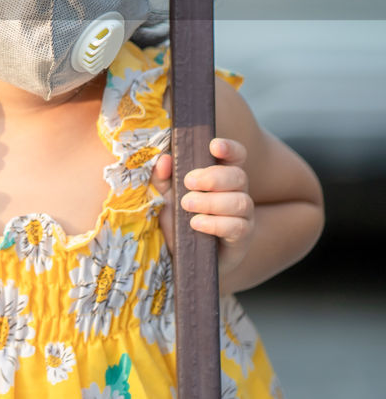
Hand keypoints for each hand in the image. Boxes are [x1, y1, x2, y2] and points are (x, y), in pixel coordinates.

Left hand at [150, 138, 253, 277]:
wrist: (185, 260)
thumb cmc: (179, 222)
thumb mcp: (166, 197)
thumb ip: (163, 178)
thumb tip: (163, 159)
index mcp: (221, 177)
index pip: (235, 157)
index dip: (230, 148)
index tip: (214, 145)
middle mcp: (237, 193)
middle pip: (239, 176)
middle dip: (213, 177)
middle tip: (189, 183)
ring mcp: (243, 216)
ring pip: (241, 202)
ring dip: (212, 202)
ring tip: (187, 205)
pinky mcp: (242, 239)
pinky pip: (238, 227)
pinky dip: (216, 224)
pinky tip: (196, 224)